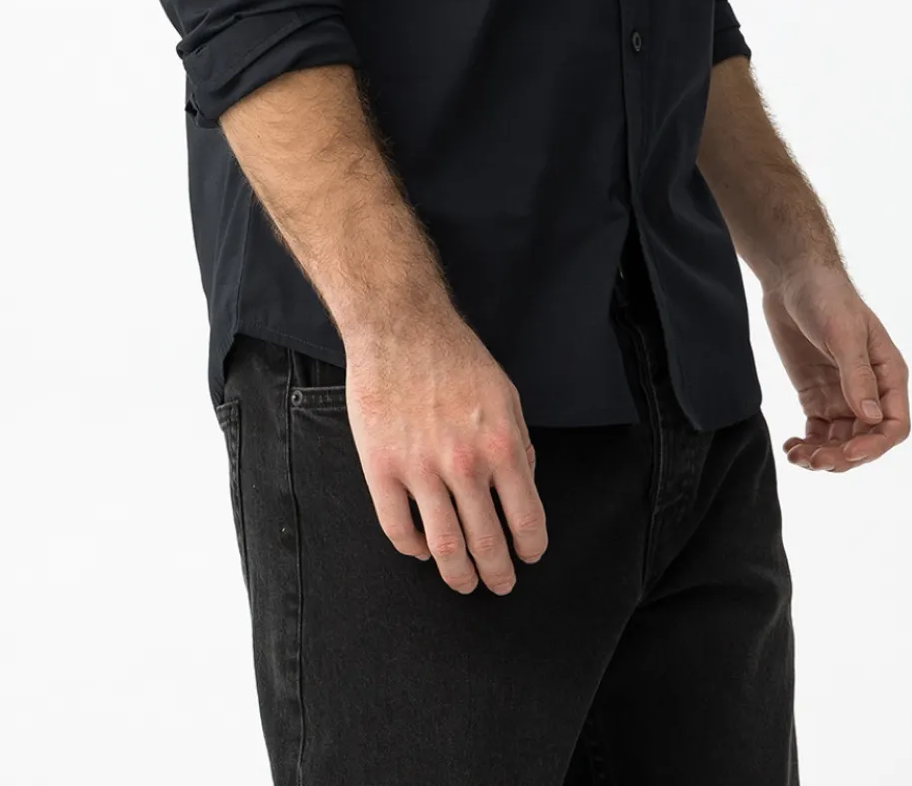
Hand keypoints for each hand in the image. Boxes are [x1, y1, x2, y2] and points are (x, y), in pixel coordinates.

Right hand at [341, 313, 546, 594]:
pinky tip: (421, 549)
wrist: (400, 326)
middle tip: (499, 585)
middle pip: (486, 544)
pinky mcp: (380, 468)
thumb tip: (523, 486)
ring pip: (443, 547)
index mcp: (501, 446)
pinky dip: (412, 548)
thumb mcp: (506, 395)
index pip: (526, 519)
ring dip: (457, 574)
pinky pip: (397, 528)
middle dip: (497, 574)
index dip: (530, 547)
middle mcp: (464, 464)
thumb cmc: (455, 356)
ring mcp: (419, 469)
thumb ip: (519, 444)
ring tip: (463, 582)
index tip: (528, 556)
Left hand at [761, 260, 909, 472]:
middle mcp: (869, 391)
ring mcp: (842, 395)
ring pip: (840, 442)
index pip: (894, 426)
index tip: (845, 453)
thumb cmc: (827, 297)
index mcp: (889, 376)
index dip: (874, 447)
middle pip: (865, 440)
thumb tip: (872, 418)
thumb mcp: (844, 333)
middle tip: (813, 459)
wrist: (792, 278)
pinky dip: (808, 446)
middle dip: (842, 456)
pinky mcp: (816, 395)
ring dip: (823, 456)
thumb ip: (857, 374)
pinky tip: (792, 448)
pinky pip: (818, 432)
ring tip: (798, 456)